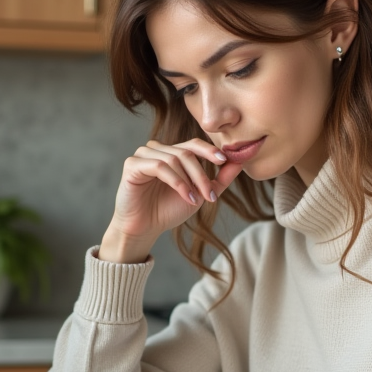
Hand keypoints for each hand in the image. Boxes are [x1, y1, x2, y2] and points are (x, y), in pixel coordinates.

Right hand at [100, 139, 243, 262]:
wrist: (145, 228)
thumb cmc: (169, 210)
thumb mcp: (199, 194)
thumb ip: (218, 179)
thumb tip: (239, 162)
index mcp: (171, 152)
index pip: (193, 144)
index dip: (209, 150)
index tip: (224, 161)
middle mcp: (156, 149)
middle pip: (186, 152)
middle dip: (201, 175)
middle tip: (210, 195)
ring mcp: (143, 155)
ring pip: (174, 158)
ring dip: (190, 180)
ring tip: (196, 199)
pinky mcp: (132, 164)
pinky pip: (159, 166)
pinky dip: (176, 182)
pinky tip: (185, 196)